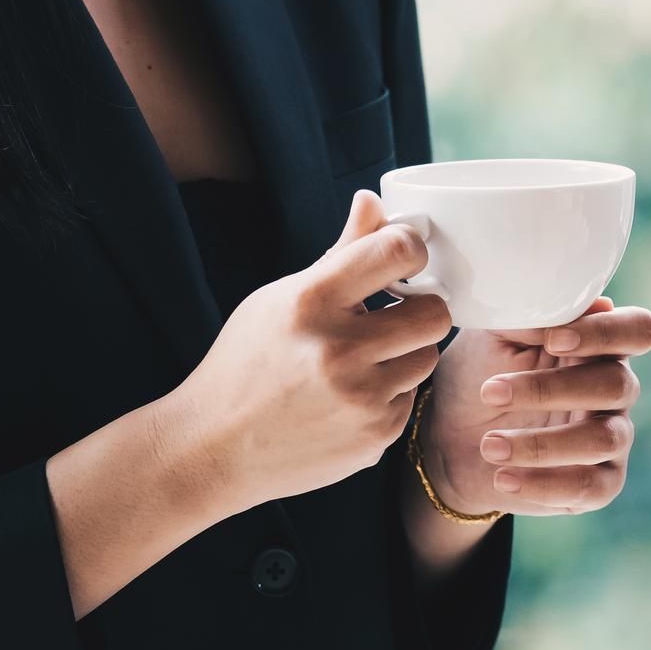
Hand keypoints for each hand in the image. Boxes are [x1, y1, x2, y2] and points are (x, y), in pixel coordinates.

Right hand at [161, 191, 450, 523]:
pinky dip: (389, 393)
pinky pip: (410, 398)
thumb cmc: (246, 362)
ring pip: (428, 356)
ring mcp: (360, 399)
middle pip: (435, 312)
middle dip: (421, 308)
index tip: (403, 259)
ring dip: (406, 352)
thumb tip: (373, 201)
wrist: (215, 448)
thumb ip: (340, 251)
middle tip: (396, 313)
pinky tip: (349, 397)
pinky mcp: (374, 437)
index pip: (396, 251)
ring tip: (364, 359)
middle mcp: (339, 350)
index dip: (410, 249)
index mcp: (312, 302)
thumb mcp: (282, 298)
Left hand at [419, 298, 650, 516]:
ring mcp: (612, 436)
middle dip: (551, 390)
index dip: (606, 334)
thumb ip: (529, 320)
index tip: (553, 341)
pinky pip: (590, 487)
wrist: (453, 437)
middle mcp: (616, 389)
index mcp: (599, 345)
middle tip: (491, 392)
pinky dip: (545, 484)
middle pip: (618, 385)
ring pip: (603, 439)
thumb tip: (565, 317)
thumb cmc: (480, 374)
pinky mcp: (600, 483)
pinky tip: (504, 478)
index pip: (637, 330)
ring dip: (542, 444)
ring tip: (489, 446)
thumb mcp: (494, 338)